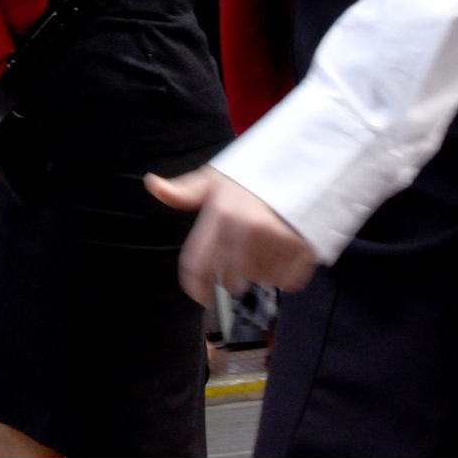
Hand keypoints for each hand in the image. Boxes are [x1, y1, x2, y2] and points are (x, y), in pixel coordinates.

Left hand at [147, 166, 318, 301]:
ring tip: (265, 246)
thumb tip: (153, 184)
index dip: (196, 288)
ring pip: (258, 281)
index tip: (201, 296)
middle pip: (229, 281)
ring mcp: (276, 241)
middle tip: (242, 255)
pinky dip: (285, 275)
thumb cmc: (254, 176)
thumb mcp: (216, 179)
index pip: (197, 266)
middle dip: (231, 275)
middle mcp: (246, 229)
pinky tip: (284, 253)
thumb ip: (184, 191)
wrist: (304, 161)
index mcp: (220, 214)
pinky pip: (286, 282)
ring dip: (259, 272)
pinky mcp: (303, 249)